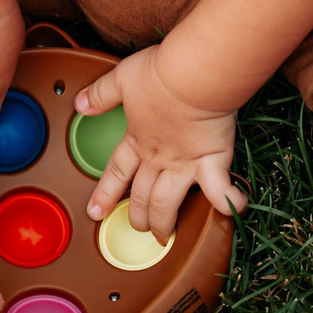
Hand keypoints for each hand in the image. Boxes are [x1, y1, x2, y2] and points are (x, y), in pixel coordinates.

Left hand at [76, 44, 245, 241]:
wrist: (194, 75)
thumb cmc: (162, 74)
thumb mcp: (122, 79)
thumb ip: (101, 94)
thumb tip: (80, 104)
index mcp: (139, 140)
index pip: (117, 173)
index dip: (105, 194)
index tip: (95, 212)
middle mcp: (160, 158)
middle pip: (143, 197)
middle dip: (138, 216)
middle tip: (139, 227)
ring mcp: (186, 163)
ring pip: (169, 204)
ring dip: (165, 224)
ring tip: (165, 237)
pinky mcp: (213, 161)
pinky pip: (220, 190)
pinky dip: (227, 202)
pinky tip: (231, 211)